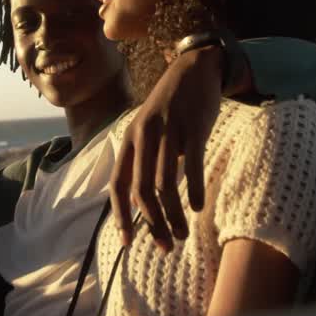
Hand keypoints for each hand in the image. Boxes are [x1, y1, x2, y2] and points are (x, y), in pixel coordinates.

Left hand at [111, 45, 223, 251]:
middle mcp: (144, 136)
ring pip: (165, 185)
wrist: (195, 68)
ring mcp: (168, 131)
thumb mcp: (147, 131)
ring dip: (174, 215)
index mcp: (129, 139)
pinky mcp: (193, 127)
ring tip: (183, 234)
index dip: (120, 216)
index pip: (118, 185)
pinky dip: (193, 191)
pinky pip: (191, 166)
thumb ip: (142, 162)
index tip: (127, 242)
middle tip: (165, 247)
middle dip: (152, 224)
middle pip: (142, 191)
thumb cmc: (171, 107)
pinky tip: (198, 207)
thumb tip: (140, 203)